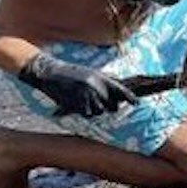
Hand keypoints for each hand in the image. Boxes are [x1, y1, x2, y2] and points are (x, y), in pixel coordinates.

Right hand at [17, 53, 137, 117]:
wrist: (50, 73)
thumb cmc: (71, 73)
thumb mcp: (90, 74)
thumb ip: (104, 83)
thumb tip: (117, 95)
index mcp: (101, 78)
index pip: (120, 90)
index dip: (130, 98)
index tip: (136, 103)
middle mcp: (96, 87)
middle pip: (112, 107)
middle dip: (108, 107)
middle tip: (98, 101)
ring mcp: (86, 96)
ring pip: (98, 112)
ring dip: (93, 110)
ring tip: (83, 99)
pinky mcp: (76, 104)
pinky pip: (86, 114)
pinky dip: (83, 112)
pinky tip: (75, 103)